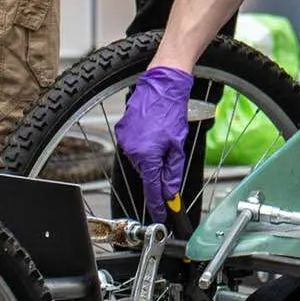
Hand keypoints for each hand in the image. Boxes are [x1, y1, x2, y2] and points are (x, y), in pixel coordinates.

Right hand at [114, 65, 192, 221]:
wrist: (161, 86)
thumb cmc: (171, 111)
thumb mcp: (178, 146)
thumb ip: (172, 172)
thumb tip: (170, 192)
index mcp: (147, 156)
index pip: (151, 190)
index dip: (157, 205)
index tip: (161, 215)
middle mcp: (132, 150)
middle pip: (146, 174)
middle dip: (157, 173)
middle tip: (170, 158)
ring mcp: (124, 140)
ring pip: (140, 160)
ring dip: (151, 157)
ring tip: (162, 138)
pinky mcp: (122, 130)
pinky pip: (133, 146)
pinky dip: (143, 145)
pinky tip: (153, 132)